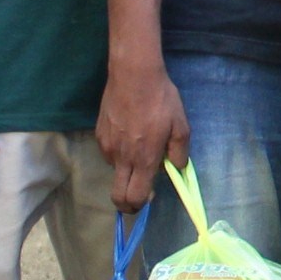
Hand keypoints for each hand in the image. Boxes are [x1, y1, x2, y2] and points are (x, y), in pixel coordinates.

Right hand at [97, 58, 189, 214]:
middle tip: (137, 196)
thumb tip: (177, 169)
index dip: (140, 204)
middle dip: (126, 204)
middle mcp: (123, 158)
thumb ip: (179, 153)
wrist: (133, 74)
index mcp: (144, 159)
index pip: (135, 196)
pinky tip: (129, 133)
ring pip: (115, 171)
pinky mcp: (99, 134)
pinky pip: (110, 153)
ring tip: (139, 147)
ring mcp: (108, 146)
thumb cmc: (161, 100)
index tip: (148, 199)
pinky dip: (119, 152)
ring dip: (126, 169)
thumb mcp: (181, 126)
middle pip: (118, 196)